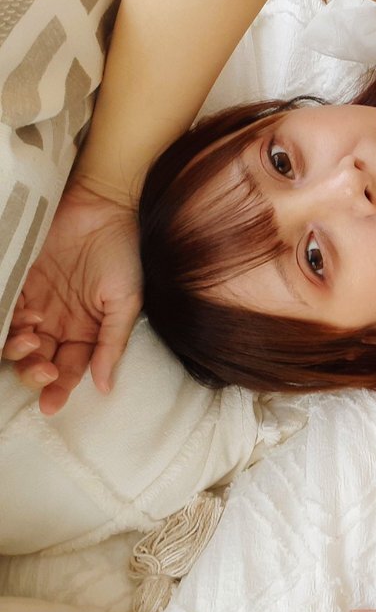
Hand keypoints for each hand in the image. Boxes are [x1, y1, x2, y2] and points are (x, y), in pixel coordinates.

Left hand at [2, 180, 141, 414]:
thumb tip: (104, 386)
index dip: (61, 388)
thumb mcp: (127, 302)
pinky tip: (28, 320)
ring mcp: (39, 302)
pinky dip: (11, 323)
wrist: (103, 207)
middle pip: (40, 361)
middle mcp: (60, 322)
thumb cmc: (123, 253)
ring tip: (33, 342)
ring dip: (21, 352)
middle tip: (44, 370)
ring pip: (18, 342)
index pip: (70, 368)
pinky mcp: (20, 282)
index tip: (52, 404)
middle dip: (38, 373)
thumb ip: (112, 343)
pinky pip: (6, 312)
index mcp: (88, 331)